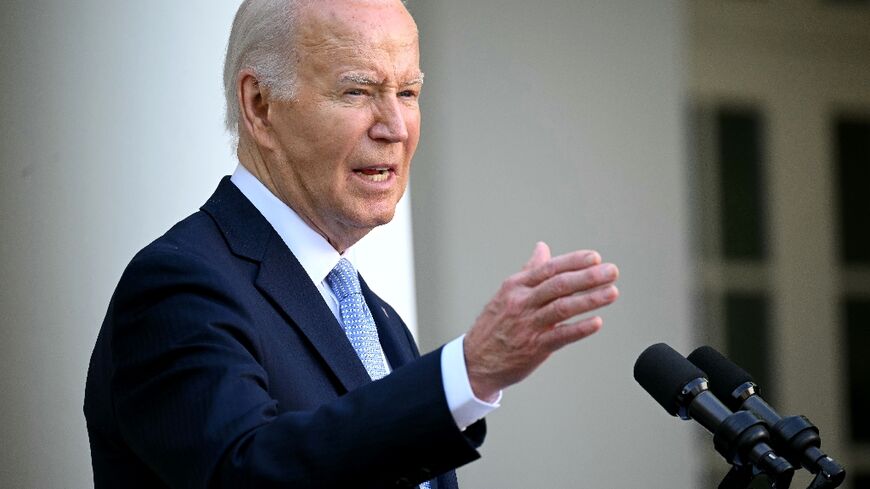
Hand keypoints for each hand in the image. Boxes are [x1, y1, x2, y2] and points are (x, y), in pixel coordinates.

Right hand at [463, 242, 618, 400]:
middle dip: (588, 276)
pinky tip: (597, 322)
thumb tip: (542, 248)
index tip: (595, 258)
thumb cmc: (494, 325)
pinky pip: (560, 336)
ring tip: (611, 292)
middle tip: (611, 271)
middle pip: (559, 285)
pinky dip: (579, 329)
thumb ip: (529, 271)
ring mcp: (528, 325)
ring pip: (562, 308)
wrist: (474, 361)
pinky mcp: (534, 348)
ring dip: (589, 299)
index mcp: (516, 286)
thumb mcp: (507, 293)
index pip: (549, 268)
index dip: (574, 261)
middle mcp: (522, 303)